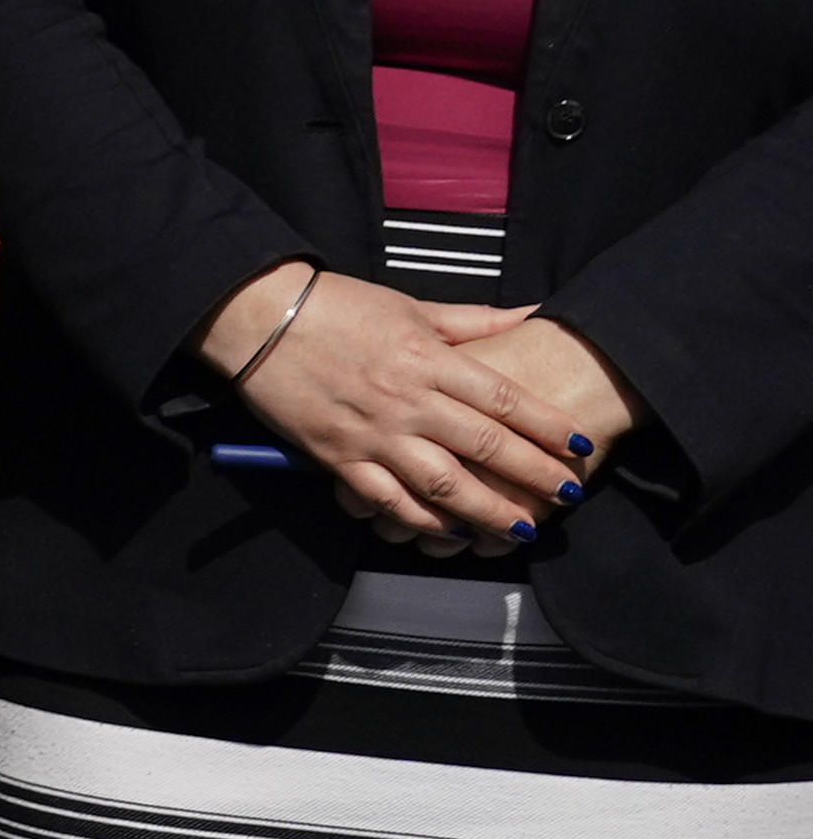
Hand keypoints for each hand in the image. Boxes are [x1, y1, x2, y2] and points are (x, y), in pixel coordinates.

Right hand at [199, 267, 589, 551]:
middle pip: (485, 445)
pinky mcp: (338, 457)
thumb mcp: (408, 306)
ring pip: (443, 484)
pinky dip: (423, 521)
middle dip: (536, 474)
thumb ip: (472, 321)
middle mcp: (405, 399)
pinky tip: (451, 532)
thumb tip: (531, 314)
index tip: (581, 444)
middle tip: (571, 494)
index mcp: (426, 357)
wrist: (255, 317)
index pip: (503, 398)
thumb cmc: (332, 306)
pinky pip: (388, 500)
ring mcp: (372, 432)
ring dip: (488, 511)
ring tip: (523, 528)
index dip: (548, 424)